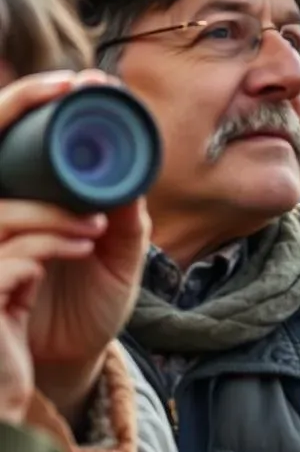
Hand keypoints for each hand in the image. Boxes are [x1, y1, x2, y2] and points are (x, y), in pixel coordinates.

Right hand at [0, 71, 150, 424]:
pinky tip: (80, 247)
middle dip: (22, 115)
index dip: (24, 101)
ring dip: (49, 211)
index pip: (0, 141)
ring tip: (95, 225)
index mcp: (11, 207)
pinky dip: (44, 247)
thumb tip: (134, 168)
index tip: (76, 80)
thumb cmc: (81, 308)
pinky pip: (3, 261)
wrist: (66, 371)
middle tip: (70, 94)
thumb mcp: (112, 256)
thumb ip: (118, 215)